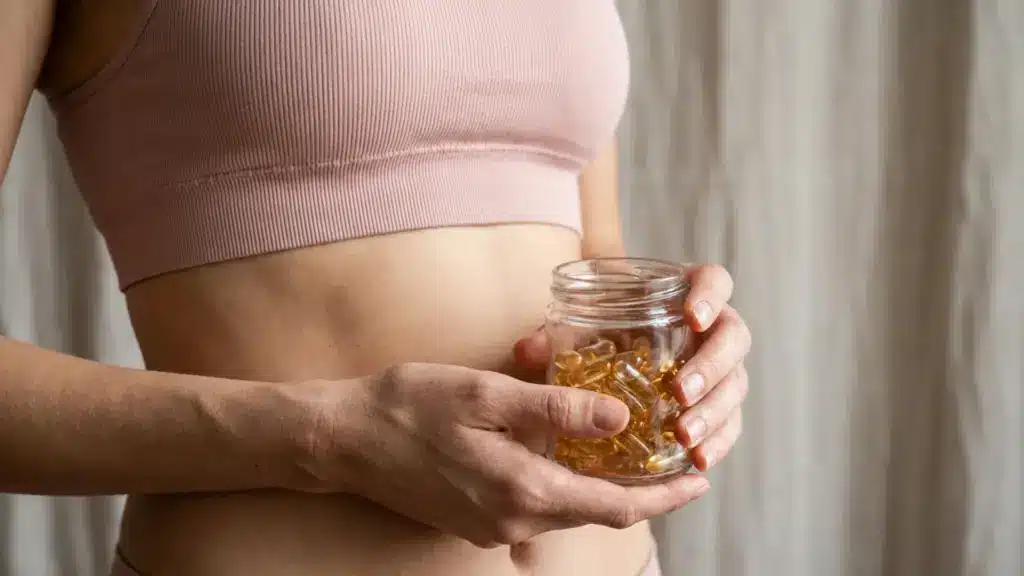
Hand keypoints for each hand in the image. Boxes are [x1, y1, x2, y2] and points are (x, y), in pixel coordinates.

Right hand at [287, 364, 709, 546]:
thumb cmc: (409, 405)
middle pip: (597, 513)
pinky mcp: (476, 522)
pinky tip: (572, 455)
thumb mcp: (485, 393)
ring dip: (603, 487)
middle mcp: (512, 519)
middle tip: (676, 460)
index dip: (664, 495)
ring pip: (567, 509)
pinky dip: (567, 486)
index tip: (700, 478)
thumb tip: (621, 417)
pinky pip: (537, 507)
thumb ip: (555, 408)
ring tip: (631, 450)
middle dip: (642, 491)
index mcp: (521, 488)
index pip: (614, 506)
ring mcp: (492, 527)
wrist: (343, 439)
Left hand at [514, 263, 750, 472]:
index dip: (710, 295)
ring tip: (682, 434)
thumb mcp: (575, 329)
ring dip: (714, 411)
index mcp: (684, 294)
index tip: (691, 317)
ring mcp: (720, 368)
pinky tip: (697, 460)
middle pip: (734, 337)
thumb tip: (527, 350)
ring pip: (735, 384)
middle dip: (711, 366)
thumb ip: (553, 336)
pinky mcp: (718, 404)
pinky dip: (718, 442)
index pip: (715, 281)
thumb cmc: (597, 335)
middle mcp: (711, 328)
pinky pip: (730, 423)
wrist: (613, 360)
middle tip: (680, 391)